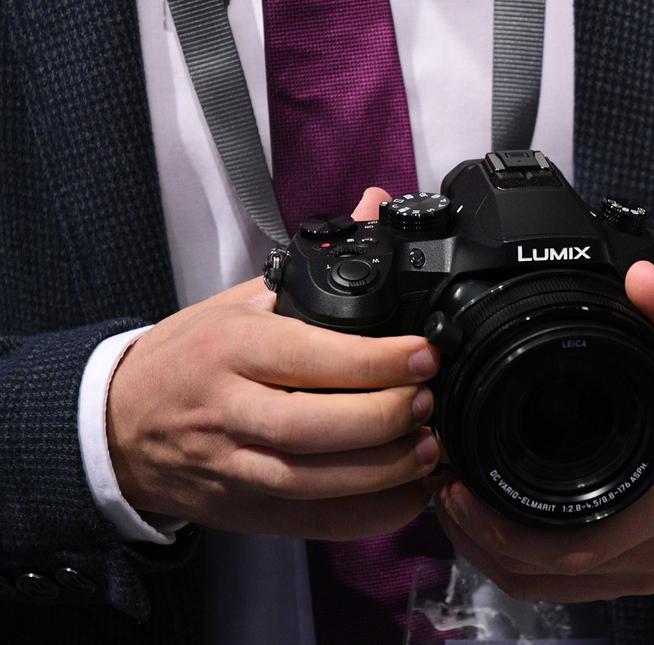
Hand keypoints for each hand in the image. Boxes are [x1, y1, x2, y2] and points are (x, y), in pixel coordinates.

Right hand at [107, 188, 441, 539]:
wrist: (120, 424)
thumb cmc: (188, 356)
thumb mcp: (239, 301)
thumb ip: (313, 263)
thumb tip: (373, 203)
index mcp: (231, 350)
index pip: (311, 358)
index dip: (377, 361)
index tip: (425, 354)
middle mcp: (230, 411)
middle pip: (315, 427)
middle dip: (385, 417)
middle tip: (429, 402)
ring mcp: (234, 467)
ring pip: (315, 482)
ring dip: (384, 471)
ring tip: (428, 448)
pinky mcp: (245, 508)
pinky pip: (313, 522)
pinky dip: (367, 514)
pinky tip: (406, 493)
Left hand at [434, 261, 653, 601]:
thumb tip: (640, 281)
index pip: (574, 545)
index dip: (505, 529)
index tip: (459, 487)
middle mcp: (648, 549)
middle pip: (542, 573)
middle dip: (480, 537)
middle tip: (443, 487)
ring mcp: (634, 566)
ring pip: (541, 583)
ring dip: (488, 551)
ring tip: (452, 501)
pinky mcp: (623, 567)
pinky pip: (553, 582)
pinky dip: (511, 559)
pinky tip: (484, 521)